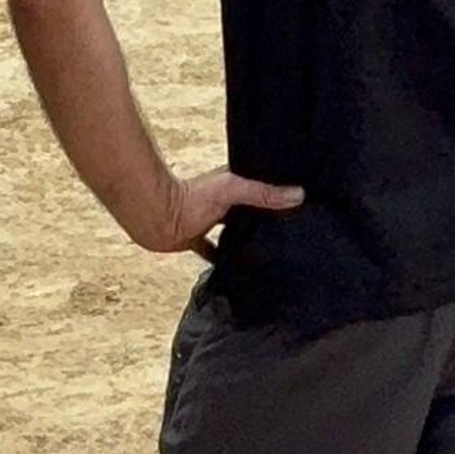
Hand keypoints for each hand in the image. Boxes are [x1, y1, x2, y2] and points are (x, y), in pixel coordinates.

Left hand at [137, 166, 303, 255]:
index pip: (259, 187)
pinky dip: (223, 259)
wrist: (156, 217)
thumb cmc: (191, 197)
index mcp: (231, 184)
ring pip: (231, 231)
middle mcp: (221, 202)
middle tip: (288, 231)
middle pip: (247, 210)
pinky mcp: (195, 239)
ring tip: (267, 252)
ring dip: (243, 238)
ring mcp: (207, 221)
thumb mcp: (231, 190)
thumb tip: (298, 194)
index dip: (275, 192)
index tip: (298, 203)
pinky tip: (235, 269)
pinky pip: (213, 251)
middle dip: (262, 218)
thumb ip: (262, 193)